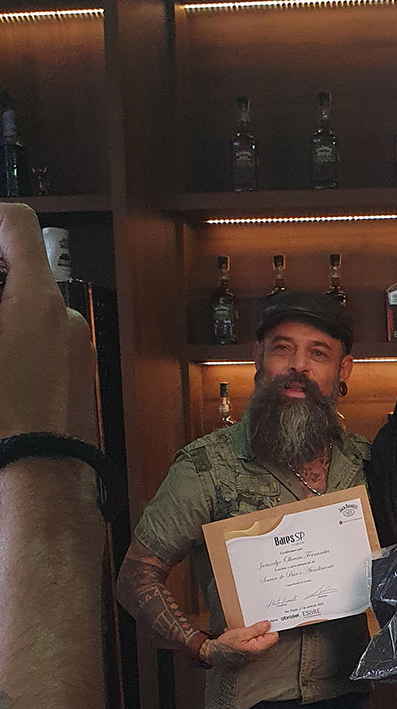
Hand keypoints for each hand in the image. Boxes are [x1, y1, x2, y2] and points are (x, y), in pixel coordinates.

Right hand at [0, 202, 95, 443]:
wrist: (40, 483)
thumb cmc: (6, 422)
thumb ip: (1, 298)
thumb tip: (3, 293)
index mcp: (38, 302)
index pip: (17, 226)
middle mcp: (65, 320)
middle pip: (21, 275)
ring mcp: (76, 352)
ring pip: (30, 315)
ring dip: (6, 321)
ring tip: (0, 357)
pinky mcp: (76, 381)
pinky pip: (42, 348)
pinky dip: (17, 349)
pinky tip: (6, 376)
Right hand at [201, 621, 278, 666]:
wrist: (214, 653)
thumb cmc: (225, 646)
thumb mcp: (240, 633)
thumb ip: (255, 629)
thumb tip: (267, 624)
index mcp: (257, 647)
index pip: (273, 636)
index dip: (271, 627)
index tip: (266, 621)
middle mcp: (258, 652)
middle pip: (267, 637)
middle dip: (260, 629)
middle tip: (251, 625)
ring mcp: (254, 652)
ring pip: (259, 638)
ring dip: (252, 632)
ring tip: (243, 630)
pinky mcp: (249, 651)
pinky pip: (252, 640)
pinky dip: (247, 636)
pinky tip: (240, 634)